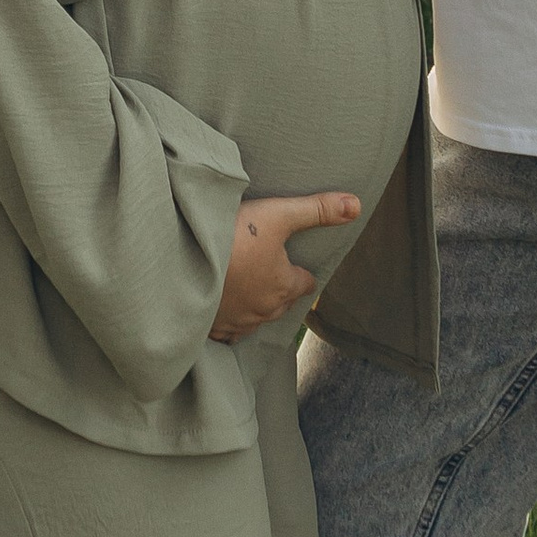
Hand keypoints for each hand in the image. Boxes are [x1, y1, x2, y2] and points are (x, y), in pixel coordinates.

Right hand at [212, 190, 360, 341]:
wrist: (179, 263)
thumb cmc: (232, 237)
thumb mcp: (278, 214)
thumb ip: (317, 210)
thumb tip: (356, 205)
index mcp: (283, 285)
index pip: (305, 283)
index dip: (301, 272)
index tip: (294, 263)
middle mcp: (264, 310)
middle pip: (282, 303)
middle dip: (279, 289)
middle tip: (268, 271)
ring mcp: (236, 322)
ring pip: (255, 319)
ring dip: (253, 305)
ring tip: (245, 288)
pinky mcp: (210, 328)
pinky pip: (226, 331)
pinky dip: (227, 321)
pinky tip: (221, 309)